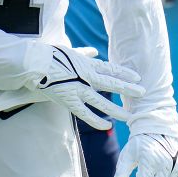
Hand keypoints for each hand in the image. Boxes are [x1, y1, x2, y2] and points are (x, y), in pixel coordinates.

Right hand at [27, 45, 143, 130]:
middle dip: (127, 88)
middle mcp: (86, 76)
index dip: (124, 73)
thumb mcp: (71, 51)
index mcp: (87, 64)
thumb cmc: (51, 55)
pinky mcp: (69, 100)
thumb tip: (94, 51)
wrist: (35, 63)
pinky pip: (85, 113)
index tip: (137, 77)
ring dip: (116, 109)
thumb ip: (85, 53)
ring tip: (129, 115)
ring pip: (101, 101)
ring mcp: (78, 89)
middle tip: (142, 92)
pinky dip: (96, 120)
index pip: (110, 68)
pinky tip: (107, 125)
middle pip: (111, 83)